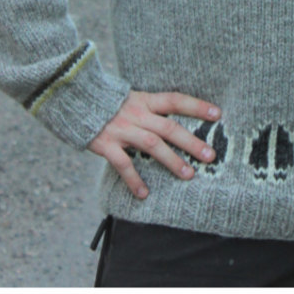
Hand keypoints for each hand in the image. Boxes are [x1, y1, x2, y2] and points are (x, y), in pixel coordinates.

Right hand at [87, 90, 221, 198]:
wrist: (76, 100)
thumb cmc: (108, 103)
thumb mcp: (132, 99)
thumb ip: (149, 109)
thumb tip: (173, 122)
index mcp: (145, 100)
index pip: (175, 100)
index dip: (196, 106)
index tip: (218, 114)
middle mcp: (137, 114)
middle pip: (169, 127)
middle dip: (191, 142)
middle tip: (210, 156)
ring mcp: (122, 129)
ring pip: (152, 145)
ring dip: (172, 161)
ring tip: (189, 175)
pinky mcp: (106, 144)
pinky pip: (123, 164)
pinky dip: (134, 180)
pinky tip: (143, 194)